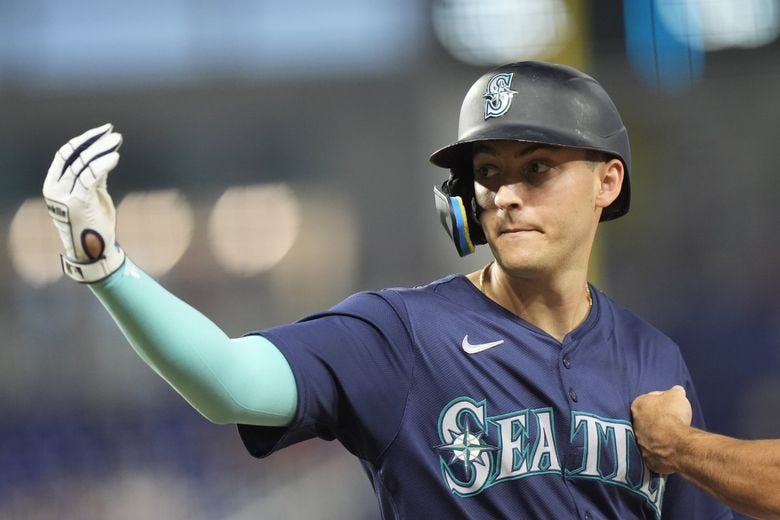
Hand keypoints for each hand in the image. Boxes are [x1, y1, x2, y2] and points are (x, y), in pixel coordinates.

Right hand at [42, 123, 124, 281]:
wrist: (94, 251)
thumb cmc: (94, 224)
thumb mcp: (92, 196)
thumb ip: (94, 177)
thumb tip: (104, 155)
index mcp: (54, 185)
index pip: (65, 154)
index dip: (84, 140)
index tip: (102, 131)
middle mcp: (55, 188)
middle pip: (74, 155)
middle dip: (94, 141)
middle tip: (113, 132)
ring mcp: (65, 196)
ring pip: (83, 163)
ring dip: (101, 149)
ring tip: (117, 140)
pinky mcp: (79, 202)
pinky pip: (91, 176)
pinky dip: (103, 164)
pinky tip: (115, 156)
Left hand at [631, 385, 692, 473]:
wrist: (674, 444)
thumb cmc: (673, 415)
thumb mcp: (677, 395)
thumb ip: (674, 392)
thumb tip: (676, 390)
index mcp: (638, 405)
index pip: (649, 399)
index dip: (661, 400)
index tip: (671, 404)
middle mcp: (634, 423)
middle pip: (647, 418)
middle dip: (657, 419)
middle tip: (671, 420)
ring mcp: (638, 442)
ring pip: (648, 436)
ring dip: (658, 436)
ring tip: (672, 436)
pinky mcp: (646, 458)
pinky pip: (654, 452)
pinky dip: (661, 451)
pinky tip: (670, 449)